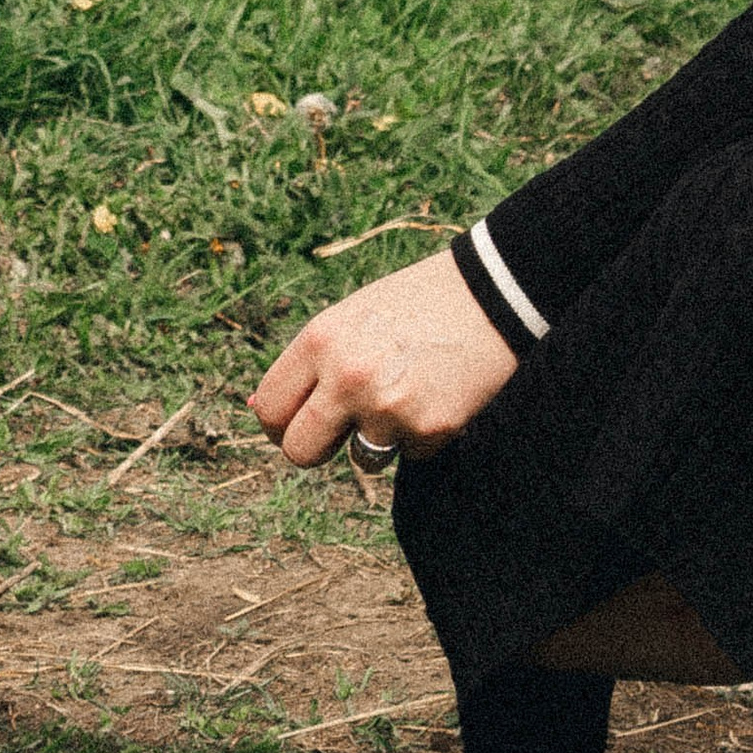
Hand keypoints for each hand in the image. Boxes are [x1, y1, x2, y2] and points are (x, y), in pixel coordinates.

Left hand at [250, 245, 518, 463]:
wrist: (494, 292)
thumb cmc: (415, 303)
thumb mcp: (351, 318)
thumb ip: (310, 363)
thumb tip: (258, 411)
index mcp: (321, 339)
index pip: (270, 409)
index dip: (278, 424)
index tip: (295, 423)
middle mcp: (347, 376)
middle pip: (299, 451)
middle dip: (318, 447)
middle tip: (340, 430)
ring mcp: (388, 407)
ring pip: (360, 459)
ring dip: (378, 439)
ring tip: (405, 393)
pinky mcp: (429, 430)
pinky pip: (409, 454)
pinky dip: (421, 434)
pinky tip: (438, 392)